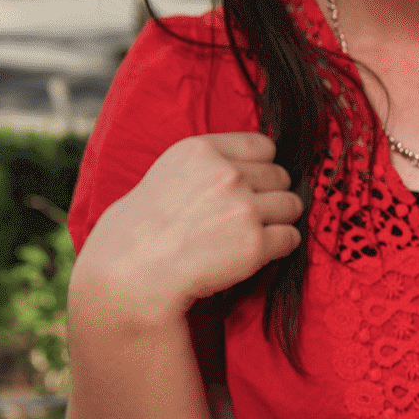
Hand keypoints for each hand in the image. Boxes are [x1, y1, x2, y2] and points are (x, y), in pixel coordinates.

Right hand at [74, 132, 302, 326]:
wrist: (128, 273)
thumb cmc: (139, 230)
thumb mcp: (168, 173)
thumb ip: (209, 165)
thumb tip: (249, 168)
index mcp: (202, 150)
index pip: (263, 145)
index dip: (259, 168)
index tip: (247, 186)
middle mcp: (227, 174)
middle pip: (281, 177)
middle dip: (269, 196)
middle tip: (243, 218)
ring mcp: (244, 208)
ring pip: (291, 206)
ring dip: (277, 222)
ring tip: (246, 236)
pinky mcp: (256, 243)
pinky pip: (291, 238)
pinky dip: (279, 248)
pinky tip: (250, 254)